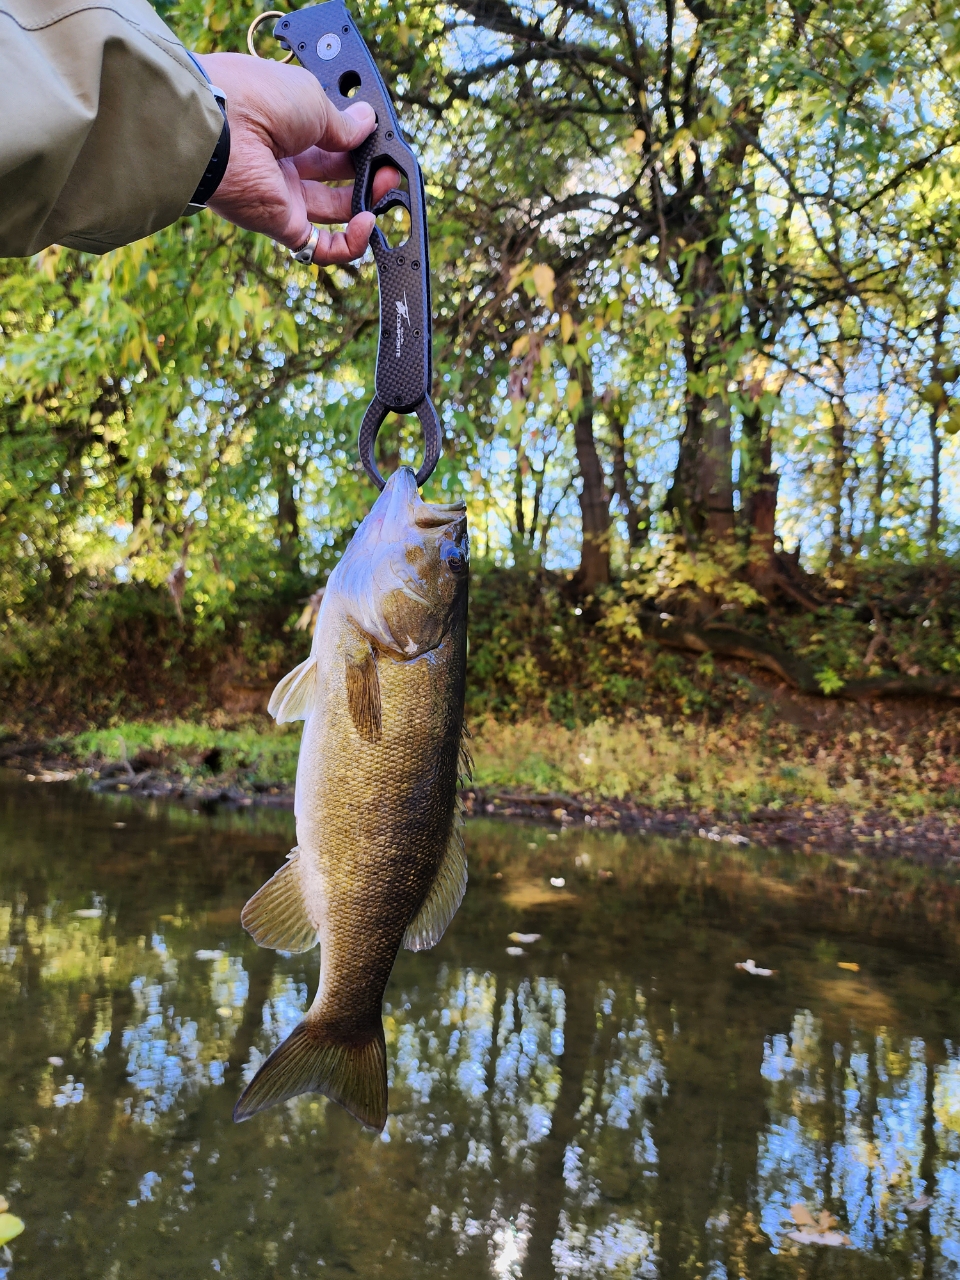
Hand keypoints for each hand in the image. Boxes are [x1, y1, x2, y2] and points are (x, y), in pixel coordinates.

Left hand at [194, 52, 397, 264]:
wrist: (220, 127)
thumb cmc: (258, 99)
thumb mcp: (312, 100)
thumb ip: (343, 121)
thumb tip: (367, 123)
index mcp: (287, 125)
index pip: (330, 140)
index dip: (358, 143)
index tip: (379, 140)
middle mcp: (284, 161)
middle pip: (335, 177)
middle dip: (367, 173)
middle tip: (389, 169)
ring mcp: (283, 196)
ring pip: (333, 211)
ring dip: (365, 204)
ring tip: (386, 188)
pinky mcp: (283, 226)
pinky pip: (322, 247)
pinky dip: (350, 243)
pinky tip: (368, 223)